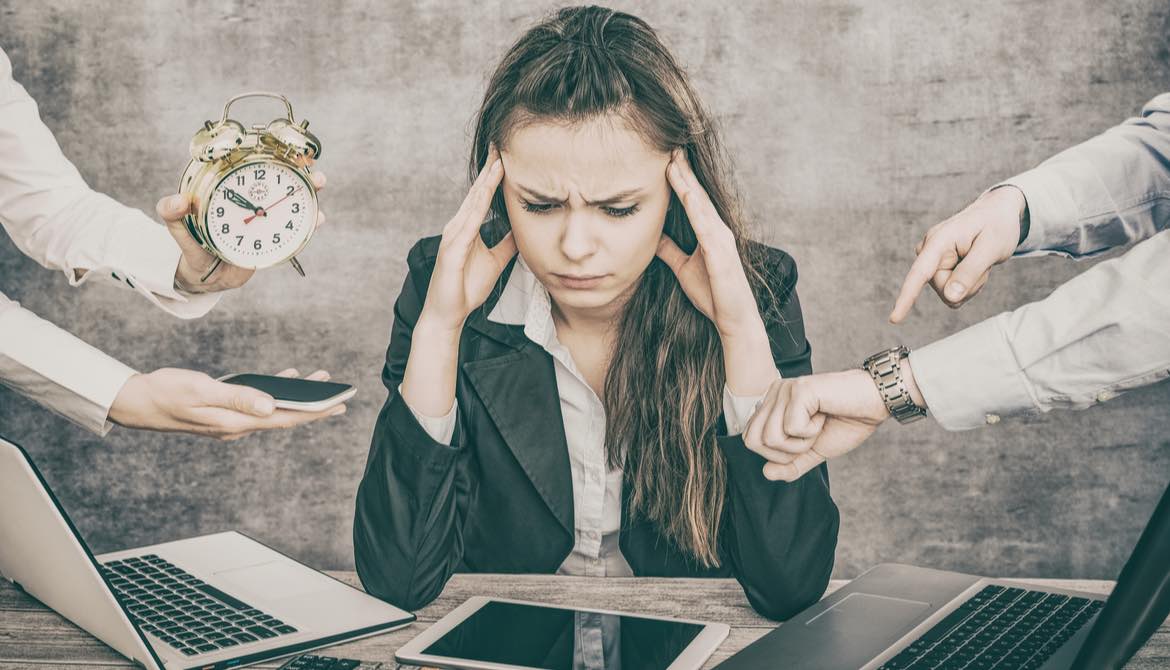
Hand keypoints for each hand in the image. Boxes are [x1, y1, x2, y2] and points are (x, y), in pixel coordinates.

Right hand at [108, 367, 345, 439]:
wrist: (135, 402)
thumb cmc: (166, 392)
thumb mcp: (203, 391)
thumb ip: (238, 399)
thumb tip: (272, 407)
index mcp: (235, 424)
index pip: (284, 420)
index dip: (314, 413)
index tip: (339, 406)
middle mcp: (236, 427)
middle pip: (283, 418)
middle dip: (313, 406)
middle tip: (340, 397)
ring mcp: (229, 422)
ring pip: (271, 411)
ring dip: (295, 398)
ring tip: (318, 382)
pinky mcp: (223, 414)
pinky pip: (256, 406)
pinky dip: (273, 394)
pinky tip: (283, 382)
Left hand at [160, 170, 327, 293]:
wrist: (206, 275)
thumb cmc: (193, 246)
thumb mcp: (178, 228)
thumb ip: (172, 213)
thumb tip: (177, 201)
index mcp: (232, 193)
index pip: (253, 170)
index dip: (271, 158)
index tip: (285, 152)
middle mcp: (253, 203)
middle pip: (281, 184)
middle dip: (301, 174)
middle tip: (312, 171)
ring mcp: (267, 221)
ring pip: (292, 204)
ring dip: (309, 194)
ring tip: (317, 187)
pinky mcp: (274, 240)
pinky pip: (294, 229)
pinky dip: (309, 222)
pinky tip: (318, 219)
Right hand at [419, 145, 516, 332]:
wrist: (448, 313)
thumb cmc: (467, 288)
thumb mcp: (496, 261)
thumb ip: (507, 244)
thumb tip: (522, 230)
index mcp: (467, 227)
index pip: (482, 196)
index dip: (494, 175)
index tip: (505, 155)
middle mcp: (458, 226)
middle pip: (476, 193)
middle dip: (489, 169)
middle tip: (500, 144)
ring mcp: (453, 236)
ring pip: (471, 204)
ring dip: (484, 183)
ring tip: (497, 162)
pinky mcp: (451, 250)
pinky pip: (466, 226)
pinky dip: (476, 209)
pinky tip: (484, 196)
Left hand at [657, 150, 762, 337]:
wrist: (733, 320)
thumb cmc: (713, 295)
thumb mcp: (683, 268)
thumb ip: (670, 251)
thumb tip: (652, 237)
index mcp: (709, 233)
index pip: (692, 200)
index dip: (680, 178)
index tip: (666, 157)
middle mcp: (718, 231)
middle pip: (697, 195)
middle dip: (684, 170)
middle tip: (671, 146)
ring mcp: (722, 240)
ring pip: (701, 205)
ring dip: (688, 182)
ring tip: (673, 161)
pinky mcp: (722, 254)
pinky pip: (706, 227)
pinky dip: (696, 209)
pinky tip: (686, 194)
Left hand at [742, 370, 893, 481]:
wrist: (874, 404)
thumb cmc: (846, 422)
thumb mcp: (814, 451)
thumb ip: (790, 465)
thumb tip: (766, 473)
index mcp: (772, 404)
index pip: (750, 439)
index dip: (776, 454)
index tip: (804, 440)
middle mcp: (773, 393)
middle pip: (753, 440)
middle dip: (784, 452)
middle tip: (809, 436)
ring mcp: (784, 390)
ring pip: (770, 437)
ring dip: (800, 442)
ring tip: (818, 425)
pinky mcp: (799, 389)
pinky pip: (791, 428)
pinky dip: (811, 432)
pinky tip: (824, 415)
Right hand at [889, 186, 1026, 322]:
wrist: (997, 213)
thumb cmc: (997, 225)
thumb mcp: (991, 248)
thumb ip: (970, 272)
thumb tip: (950, 297)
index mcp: (939, 240)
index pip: (919, 273)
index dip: (906, 297)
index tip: (894, 319)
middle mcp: (929, 250)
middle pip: (943, 289)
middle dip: (967, 285)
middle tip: (984, 265)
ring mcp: (932, 259)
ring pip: (947, 293)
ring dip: (969, 284)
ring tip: (979, 261)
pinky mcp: (937, 267)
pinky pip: (950, 291)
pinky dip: (967, 285)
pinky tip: (972, 266)